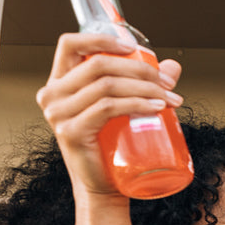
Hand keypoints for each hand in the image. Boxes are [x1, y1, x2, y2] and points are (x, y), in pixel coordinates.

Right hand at [36, 32, 183, 196]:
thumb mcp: (125, 107)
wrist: (103, 185)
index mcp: (60, 82)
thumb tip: (172, 67)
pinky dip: (135, 103)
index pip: (70, 44)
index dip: (102, 39)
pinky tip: (156, 108)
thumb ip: (144, 84)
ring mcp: (58, 114)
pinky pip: (106, 107)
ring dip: (144, 88)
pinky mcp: (70, 132)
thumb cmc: (112, 145)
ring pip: (106, 85)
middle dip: (140, 70)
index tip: (134, 48)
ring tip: (169, 99)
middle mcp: (52, 94)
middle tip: (168, 84)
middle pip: (98, 64)